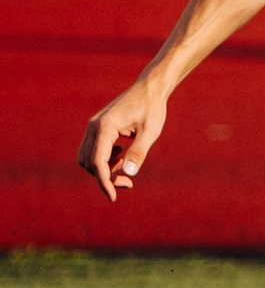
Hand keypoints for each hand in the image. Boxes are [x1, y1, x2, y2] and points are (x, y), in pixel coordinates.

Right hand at [79, 80, 166, 201]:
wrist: (150, 89)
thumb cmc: (152, 109)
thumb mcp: (150, 132)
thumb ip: (138, 153)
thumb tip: (128, 174)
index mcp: (104, 128)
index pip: (97, 162)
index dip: (104, 182)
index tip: (113, 197)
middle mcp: (93, 127)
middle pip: (89, 163)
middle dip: (106, 177)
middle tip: (129, 183)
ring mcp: (93, 127)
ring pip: (88, 158)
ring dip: (104, 169)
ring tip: (126, 169)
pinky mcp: (97, 127)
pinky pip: (93, 150)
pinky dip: (104, 159)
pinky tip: (122, 155)